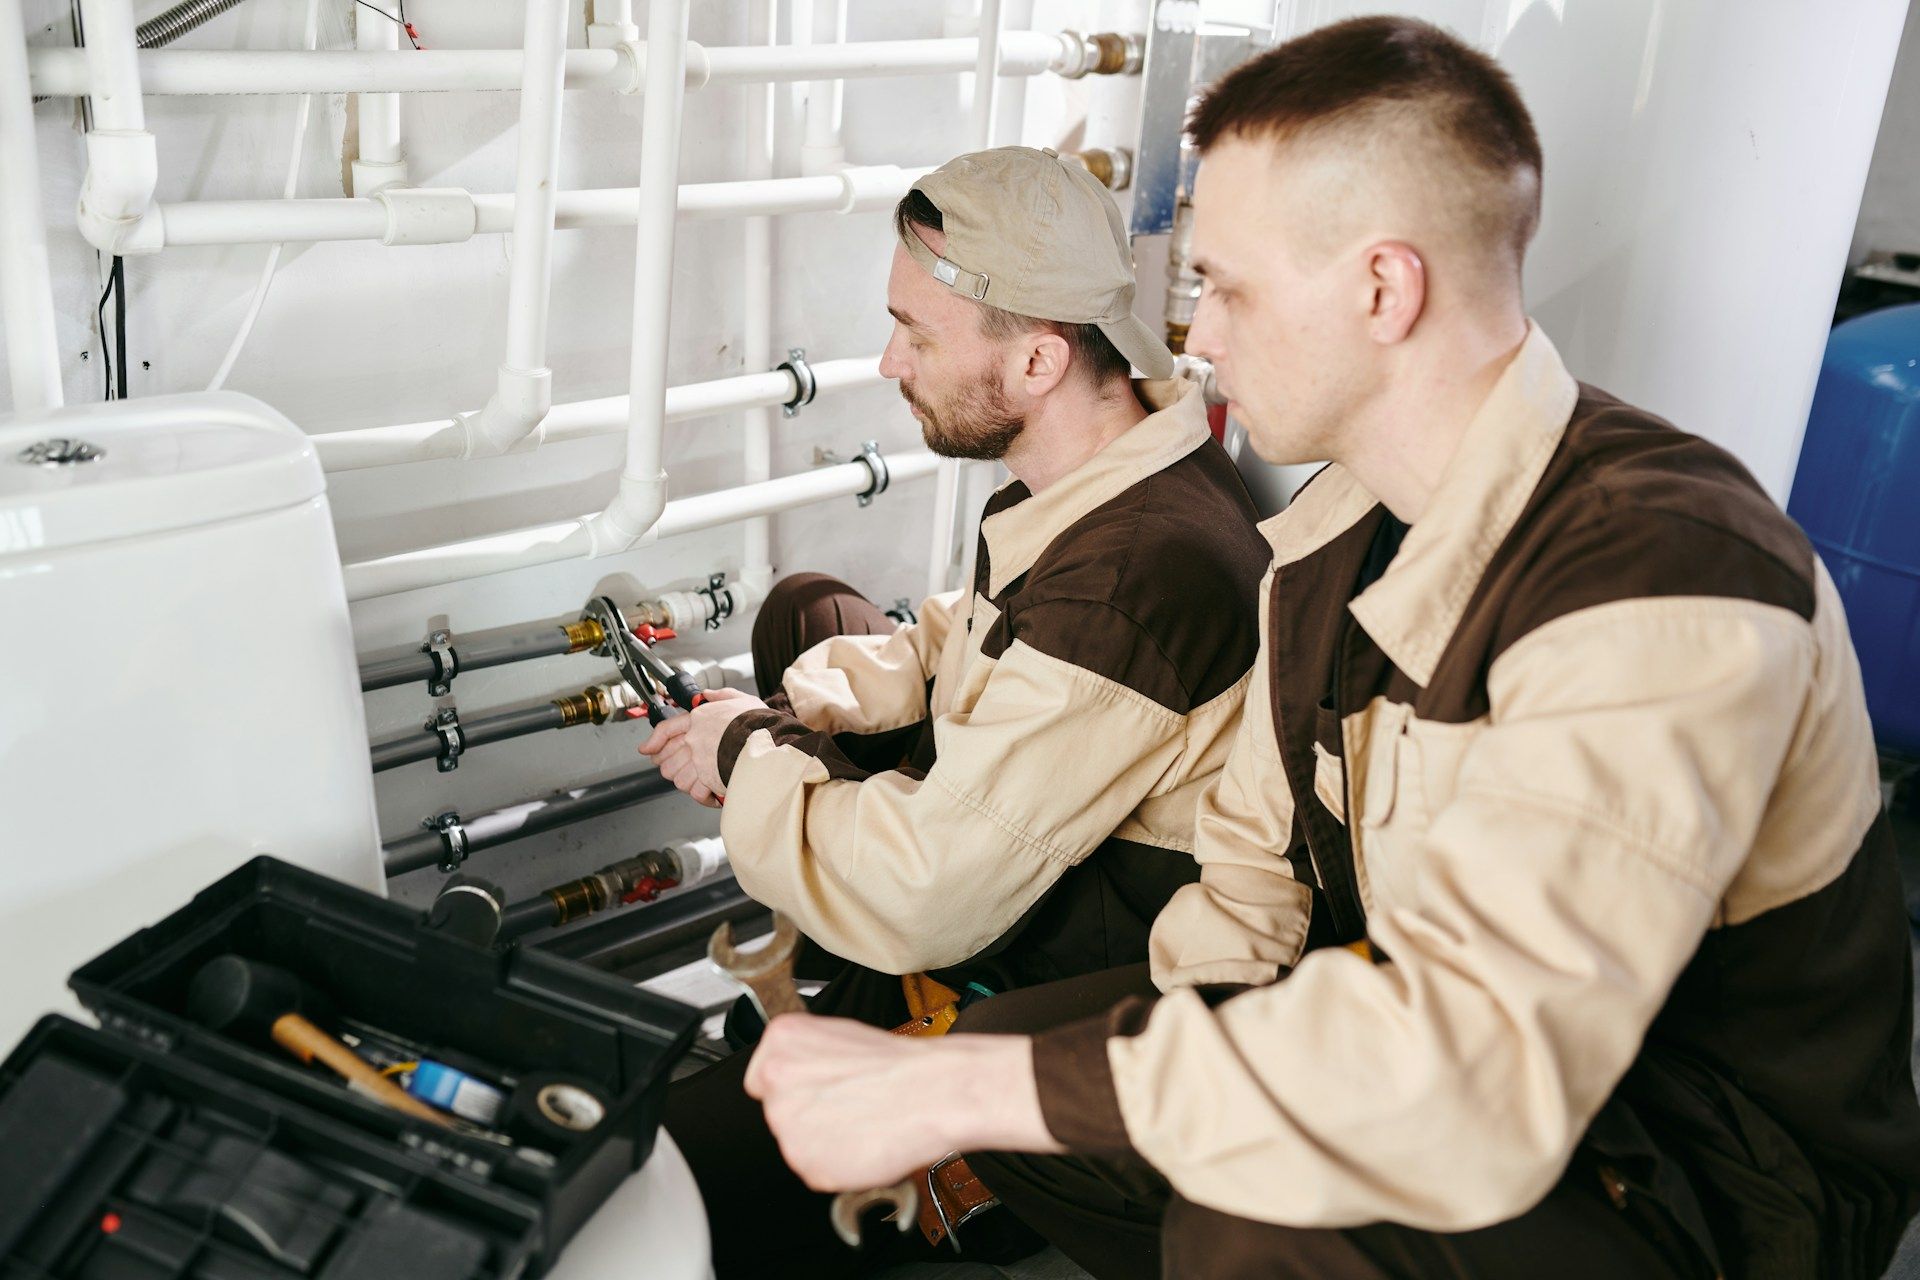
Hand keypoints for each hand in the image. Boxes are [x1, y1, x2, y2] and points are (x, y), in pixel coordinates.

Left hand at [636, 687, 764, 806]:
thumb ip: (722, 696)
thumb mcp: (742, 700)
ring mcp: (699, 760)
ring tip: (702, 783)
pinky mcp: (708, 778)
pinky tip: (712, 794)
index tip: (647, 750)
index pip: (666, 729)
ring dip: (689, 784)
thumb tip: (708, 695)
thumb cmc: (760, 722)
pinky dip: (703, 797)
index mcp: (700, 718)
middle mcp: (695, 739)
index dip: (653, 741)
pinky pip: (696, 793)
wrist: (771, 741)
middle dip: (672, 768)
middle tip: (684, 771)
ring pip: (678, 779)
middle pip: (666, 760)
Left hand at [744, 1016, 1062, 1191]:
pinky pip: (816, 1170)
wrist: (934, 1091)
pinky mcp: (807, 1164)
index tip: (812, 1091)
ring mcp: (788, 1124)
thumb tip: (798, 1072)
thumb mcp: (841, 1035)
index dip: (793, 1088)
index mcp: (782, 1040)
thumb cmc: (900, 1064)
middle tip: (848, 1105)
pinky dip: (838, 1164)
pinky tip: (864, 1141)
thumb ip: (805, 1056)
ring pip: (797, 1142)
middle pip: (778, 1111)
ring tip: (862, 1121)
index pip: (761, 1077)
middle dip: (809, 1113)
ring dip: (823, 1140)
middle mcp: (776, 1080)